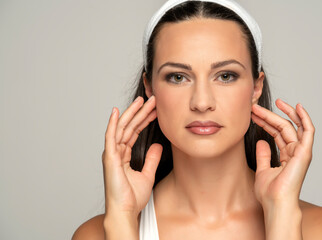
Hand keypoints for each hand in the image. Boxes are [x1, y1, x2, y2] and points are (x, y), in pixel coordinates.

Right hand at [102, 95, 161, 217]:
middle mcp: (116, 152)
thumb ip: (151, 159)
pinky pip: (110, 137)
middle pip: (129, 127)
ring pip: (122, 128)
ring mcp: (112, 154)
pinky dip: (113, 124)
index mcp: (123, 155)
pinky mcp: (109, 157)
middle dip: (140, 112)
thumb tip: (158, 146)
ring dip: (132, 113)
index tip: (155, 110)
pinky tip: (117, 111)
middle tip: (151, 100)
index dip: (144, 120)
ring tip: (141, 100)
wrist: (125, 211)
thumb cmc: (132, 197)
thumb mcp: (147, 174)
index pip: (134, 132)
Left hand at [251, 99, 314, 207]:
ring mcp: (301, 152)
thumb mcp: (262, 169)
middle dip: (269, 116)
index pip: (276, 133)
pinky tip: (297, 106)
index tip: (253, 114)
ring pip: (292, 126)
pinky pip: (308, 131)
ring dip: (281, 113)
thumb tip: (261, 141)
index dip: (265, 122)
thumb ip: (263, 155)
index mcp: (286, 155)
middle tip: (255, 107)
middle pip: (282, 127)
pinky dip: (304, 118)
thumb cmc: (269, 192)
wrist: (275, 203)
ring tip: (273, 102)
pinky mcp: (305, 152)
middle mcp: (295, 152)